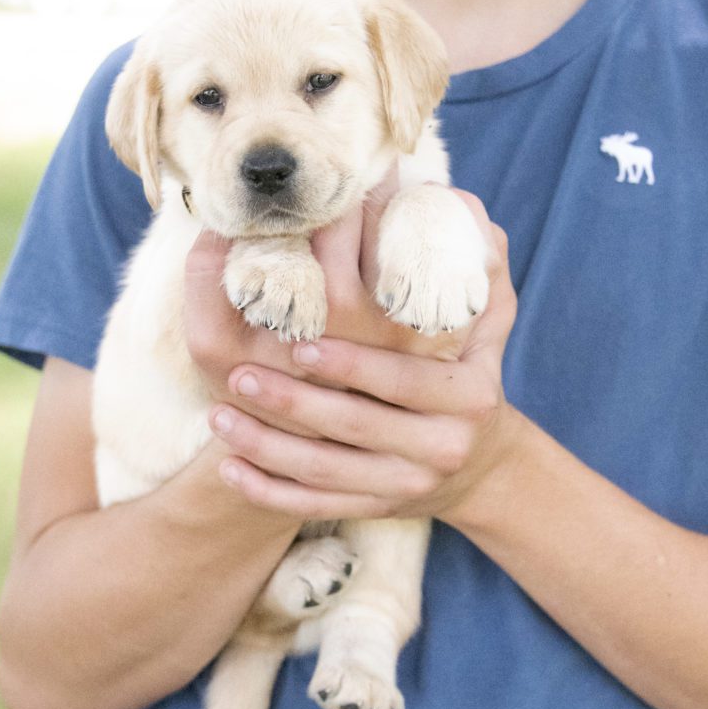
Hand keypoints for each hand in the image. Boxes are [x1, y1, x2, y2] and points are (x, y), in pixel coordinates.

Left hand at [185, 185, 518, 522]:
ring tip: (219, 417)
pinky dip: (269, 494)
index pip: (406, 378)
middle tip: (239, 376)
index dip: (354, 364)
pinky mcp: (376, 507)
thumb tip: (459, 201)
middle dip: (294, 403)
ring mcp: (406, 483)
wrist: (477, 464)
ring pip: (327, 473)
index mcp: (466, 394)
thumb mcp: (488, 323)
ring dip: (268, 447)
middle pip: (358, 427)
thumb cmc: (467, 373)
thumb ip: (478, 267)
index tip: (301, 344)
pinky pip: (315, 507)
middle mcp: (440, 445)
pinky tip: (229, 471)